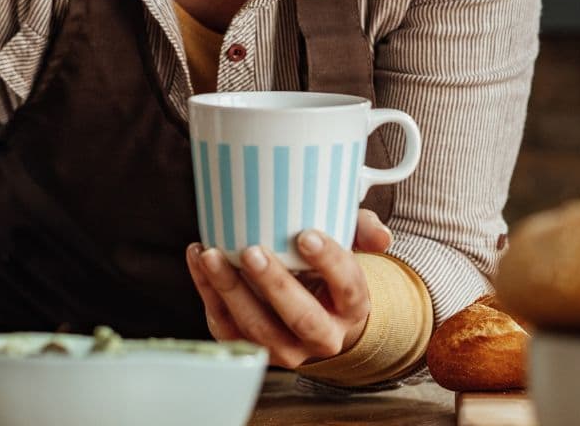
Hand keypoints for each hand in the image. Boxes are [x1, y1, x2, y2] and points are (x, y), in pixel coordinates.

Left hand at [185, 209, 392, 367]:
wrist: (314, 314)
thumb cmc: (328, 273)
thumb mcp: (351, 248)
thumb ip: (362, 231)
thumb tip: (380, 236)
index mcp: (352, 307)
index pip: (348, 287)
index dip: (329, 262)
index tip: (306, 236)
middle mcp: (322, 336)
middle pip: (301, 318)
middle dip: (274, 284)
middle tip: (251, 250)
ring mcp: (286, 349)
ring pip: (258, 328)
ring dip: (231, 290)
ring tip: (211, 254)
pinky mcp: (252, 347)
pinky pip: (227, 327)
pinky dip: (208, 293)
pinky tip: (199, 258)